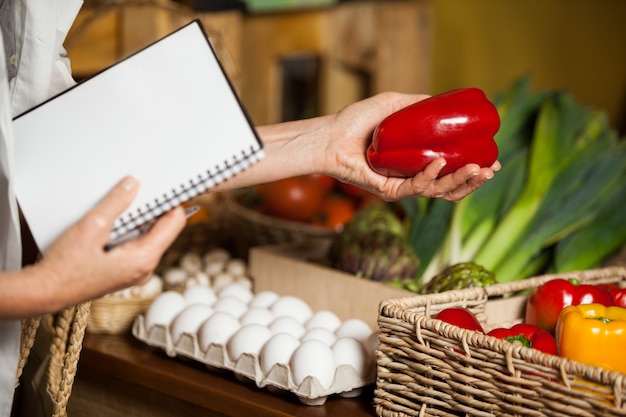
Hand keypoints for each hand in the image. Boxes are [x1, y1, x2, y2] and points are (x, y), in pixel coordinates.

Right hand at [36, 176, 185, 311]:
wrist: (46, 291)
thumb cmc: (66, 267)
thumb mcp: (92, 226)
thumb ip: (115, 203)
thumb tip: (132, 185)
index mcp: (144, 259)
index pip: (175, 223)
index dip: (170, 202)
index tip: (162, 187)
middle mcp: (145, 268)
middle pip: (163, 230)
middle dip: (153, 210)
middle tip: (139, 190)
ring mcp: (135, 272)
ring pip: (149, 238)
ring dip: (139, 220)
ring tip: (123, 204)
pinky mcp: (125, 272)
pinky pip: (137, 246)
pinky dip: (130, 232)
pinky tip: (114, 222)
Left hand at [321, 91, 500, 201]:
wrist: (329, 134)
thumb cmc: (356, 121)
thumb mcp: (394, 105)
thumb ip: (420, 104)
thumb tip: (447, 101)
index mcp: (416, 164)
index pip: (450, 173)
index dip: (473, 171)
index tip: (493, 161)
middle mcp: (410, 179)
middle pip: (449, 188)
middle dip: (473, 181)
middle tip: (490, 169)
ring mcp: (400, 187)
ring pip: (437, 192)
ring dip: (460, 182)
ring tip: (478, 169)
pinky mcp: (387, 190)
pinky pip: (414, 188)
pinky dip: (429, 176)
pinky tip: (439, 163)